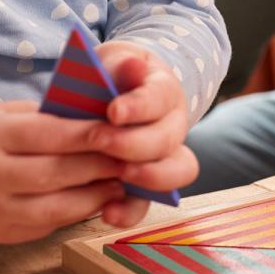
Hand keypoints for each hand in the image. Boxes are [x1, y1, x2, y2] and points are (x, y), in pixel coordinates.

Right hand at [0, 100, 126, 242]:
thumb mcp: (9, 114)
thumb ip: (48, 116)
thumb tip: (99, 117)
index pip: (47, 135)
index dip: (85, 135)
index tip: (116, 131)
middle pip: (54, 173)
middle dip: (96, 166)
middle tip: (129, 158)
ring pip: (55, 207)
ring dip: (94, 195)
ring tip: (121, 183)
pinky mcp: (3, 233)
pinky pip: (49, 226)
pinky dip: (78, 213)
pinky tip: (99, 200)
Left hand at [94, 40, 198, 227]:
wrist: (110, 94)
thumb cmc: (111, 76)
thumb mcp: (114, 61)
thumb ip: (120, 64)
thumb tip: (133, 64)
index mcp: (165, 90)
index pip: (159, 98)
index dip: (138, 107)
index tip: (113, 111)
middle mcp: (173, 125)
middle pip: (167, 139)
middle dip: (133, 144)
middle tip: (99, 141)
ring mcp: (164, 156)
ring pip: (175, 173)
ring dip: (147, 176)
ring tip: (118, 174)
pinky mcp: (145, 184)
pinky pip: (148, 203)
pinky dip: (130, 211)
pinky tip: (108, 212)